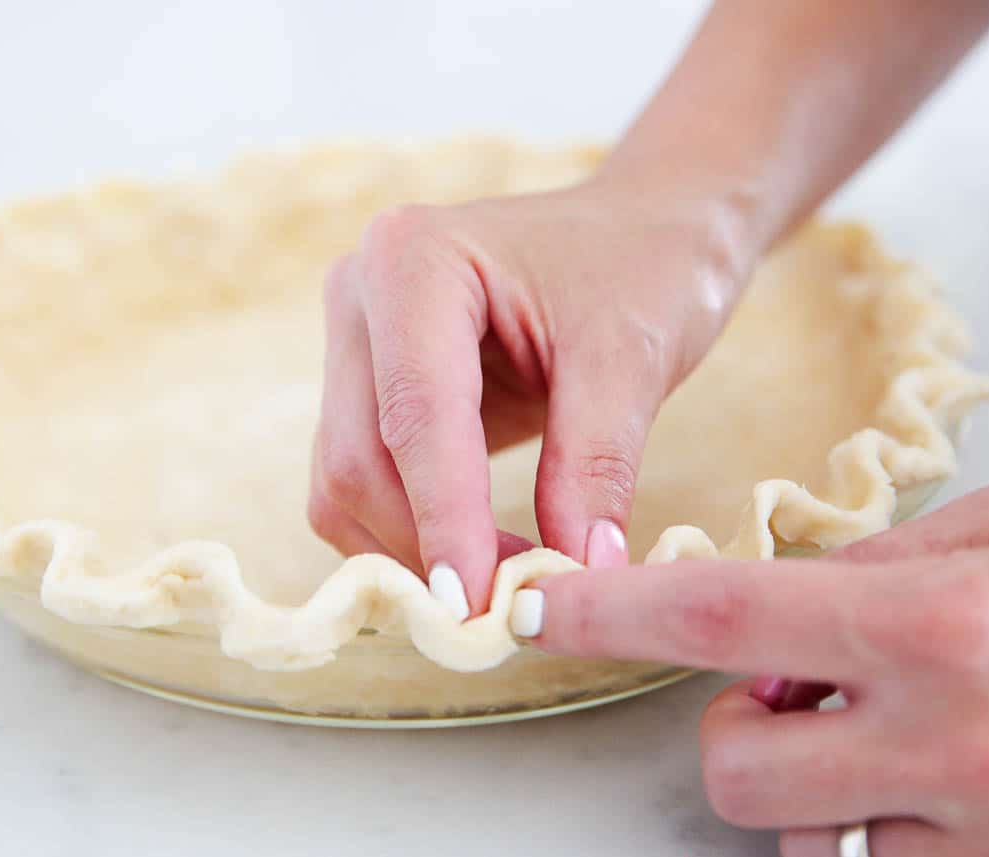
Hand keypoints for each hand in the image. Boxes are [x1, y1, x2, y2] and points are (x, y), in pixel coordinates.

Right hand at [308, 169, 751, 615]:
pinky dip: (410, 533)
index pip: (414, 414)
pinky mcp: (368, 388)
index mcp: (414, 260)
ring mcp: (356, 343)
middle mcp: (361, 296)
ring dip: (411, 549)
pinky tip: (477, 554)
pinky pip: (361, 482)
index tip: (477, 607)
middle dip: (425, 544)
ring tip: (505, 582)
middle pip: (357, 456)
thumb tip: (577, 579)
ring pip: (345, 481)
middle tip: (510, 609)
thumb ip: (596, 465)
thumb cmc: (643, 268)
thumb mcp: (633, 356)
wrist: (639, 231)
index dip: (443, 519)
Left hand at [527, 488, 988, 854]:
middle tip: (795, 693)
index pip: (716, 616)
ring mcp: (978, 827)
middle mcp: (948, 741)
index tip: (535, 609)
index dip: (606, 614)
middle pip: (734, 764)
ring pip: (804, 840)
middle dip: (732, 729)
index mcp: (936, 627)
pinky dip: (874, 830)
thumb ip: (880, 563)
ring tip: (880, 739)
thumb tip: (774, 604)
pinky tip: (928, 781)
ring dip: (809, 789)